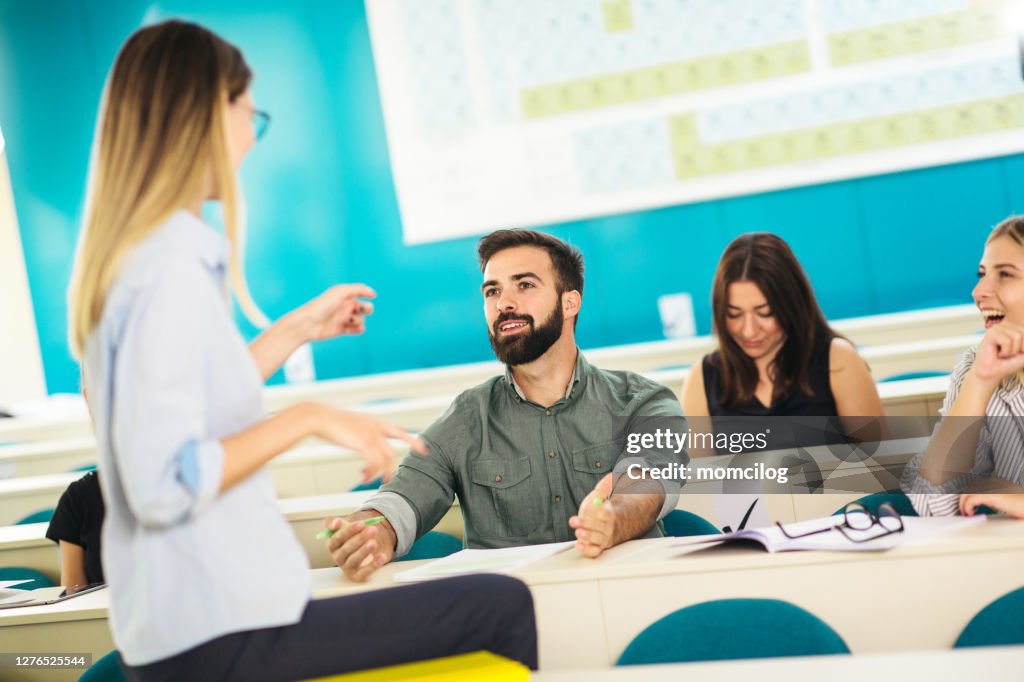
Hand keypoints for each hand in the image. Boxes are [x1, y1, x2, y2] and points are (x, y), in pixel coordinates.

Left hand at [299, 284, 376, 340]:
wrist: (308, 323)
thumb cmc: (323, 305)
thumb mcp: (341, 292)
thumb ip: (358, 289)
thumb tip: (374, 293)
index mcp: (345, 295)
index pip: (363, 293)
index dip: (368, 294)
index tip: (371, 296)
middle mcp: (345, 306)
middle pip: (366, 308)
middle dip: (367, 309)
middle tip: (360, 309)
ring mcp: (344, 318)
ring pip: (361, 320)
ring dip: (358, 320)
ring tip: (349, 320)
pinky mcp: (341, 329)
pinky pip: (357, 330)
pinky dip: (359, 329)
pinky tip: (356, 329)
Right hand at [311, 404, 426, 482]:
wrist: (318, 416)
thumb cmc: (330, 421)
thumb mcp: (351, 424)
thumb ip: (359, 432)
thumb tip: (360, 441)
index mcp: (374, 422)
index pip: (399, 431)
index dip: (412, 440)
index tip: (423, 448)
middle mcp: (376, 427)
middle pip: (392, 451)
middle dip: (392, 467)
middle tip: (389, 480)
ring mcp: (371, 435)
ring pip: (386, 459)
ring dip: (380, 473)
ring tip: (371, 481)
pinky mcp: (363, 443)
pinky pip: (375, 463)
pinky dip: (371, 473)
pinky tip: (364, 477)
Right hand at [325, 510, 395, 580]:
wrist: (362, 547)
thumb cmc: (351, 536)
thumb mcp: (342, 526)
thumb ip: (334, 522)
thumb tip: (336, 523)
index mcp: (332, 545)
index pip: (337, 538)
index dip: (349, 530)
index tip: (362, 523)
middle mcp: (337, 557)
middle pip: (346, 549)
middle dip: (360, 538)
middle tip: (373, 530)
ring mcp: (347, 567)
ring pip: (354, 560)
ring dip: (364, 551)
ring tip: (374, 542)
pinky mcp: (357, 575)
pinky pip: (365, 571)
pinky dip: (374, 565)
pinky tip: (382, 556)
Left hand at [569, 473, 616, 557]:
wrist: (613, 527)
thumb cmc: (604, 511)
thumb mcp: (603, 498)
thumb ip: (605, 487)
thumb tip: (611, 475)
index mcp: (609, 515)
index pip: (606, 514)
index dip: (600, 512)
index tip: (595, 509)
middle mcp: (607, 528)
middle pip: (599, 527)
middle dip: (587, 524)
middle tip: (576, 521)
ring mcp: (603, 539)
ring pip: (597, 540)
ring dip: (588, 537)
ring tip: (579, 533)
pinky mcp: (598, 548)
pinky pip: (594, 552)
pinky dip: (587, 550)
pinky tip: (579, 545)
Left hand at [960, 489, 1023, 517]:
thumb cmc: (1020, 505)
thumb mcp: (1002, 501)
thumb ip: (991, 501)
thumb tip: (980, 507)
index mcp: (992, 484)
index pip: (972, 488)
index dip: (966, 498)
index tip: (965, 506)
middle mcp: (989, 484)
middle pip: (967, 490)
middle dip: (962, 501)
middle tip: (963, 511)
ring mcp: (989, 489)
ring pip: (966, 494)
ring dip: (963, 505)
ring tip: (966, 513)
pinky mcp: (990, 495)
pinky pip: (971, 500)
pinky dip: (967, 507)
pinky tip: (971, 513)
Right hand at [971, 323, 1023, 384]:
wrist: (992, 374)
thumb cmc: (1008, 363)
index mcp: (1014, 327)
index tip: (1015, 353)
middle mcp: (1006, 324)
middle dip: (1020, 348)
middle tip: (1008, 354)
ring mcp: (997, 327)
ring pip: (1017, 336)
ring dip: (1012, 351)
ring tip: (1002, 354)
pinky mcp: (990, 333)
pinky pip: (1007, 341)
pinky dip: (1005, 352)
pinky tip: (997, 353)